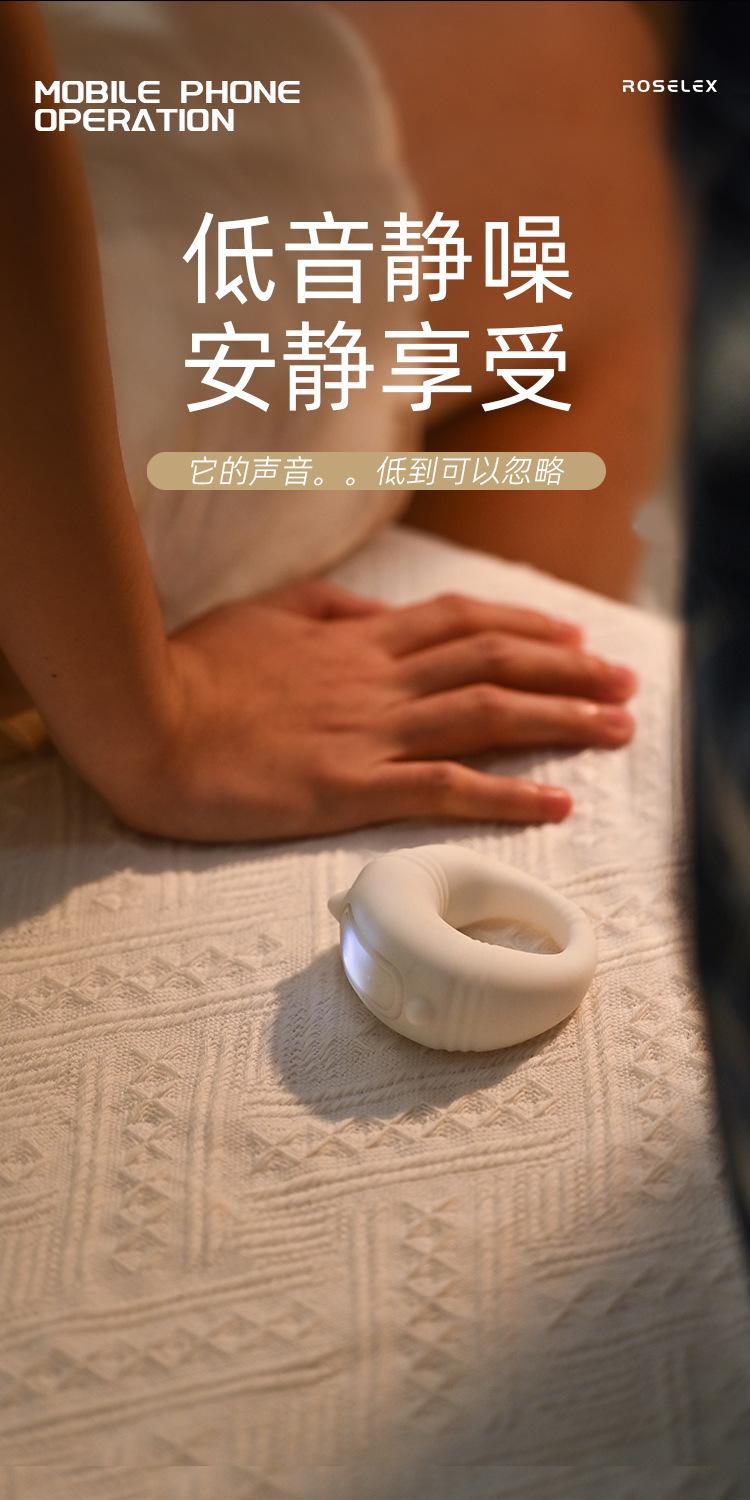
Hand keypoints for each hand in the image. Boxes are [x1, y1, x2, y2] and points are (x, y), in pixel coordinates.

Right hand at [112, 579, 636, 841]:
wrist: (143, 720)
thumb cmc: (192, 671)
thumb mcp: (262, 615)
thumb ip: (326, 608)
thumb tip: (376, 608)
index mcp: (356, 639)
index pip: (462, 622)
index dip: (526, 627)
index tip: (572, 638)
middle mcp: (379, 680)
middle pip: (495, 664)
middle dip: (570, 671)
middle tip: (625, 683)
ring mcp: (370, 734)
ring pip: (487, 716)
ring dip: (562, 721)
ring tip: (617, 729)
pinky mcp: (351, 789)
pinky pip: (445, 789)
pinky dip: (508, 795)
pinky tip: (557, 803)